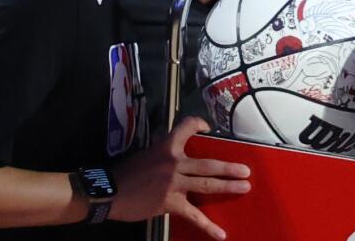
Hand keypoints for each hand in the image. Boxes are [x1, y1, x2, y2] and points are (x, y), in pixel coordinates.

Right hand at [110, 117, 250, 239]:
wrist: (108, 193)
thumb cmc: (124, 173)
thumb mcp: (145, 154)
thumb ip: (163, 152)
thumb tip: (174, 153)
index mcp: (166, 147)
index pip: (187, 128)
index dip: (199, 125)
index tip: (207, 128)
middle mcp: (174, 163)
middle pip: (208, 164)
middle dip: (229, 168)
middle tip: (246, 171)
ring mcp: (174, 184)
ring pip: (206, 185)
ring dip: (227, 186)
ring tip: (244, 188)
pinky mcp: (170, 203)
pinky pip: (194, 215)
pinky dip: (208, 226)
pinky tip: (221, 234)